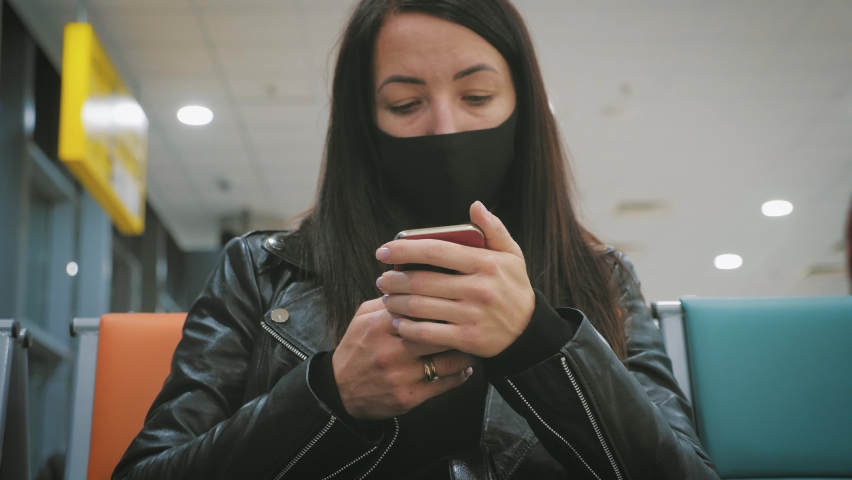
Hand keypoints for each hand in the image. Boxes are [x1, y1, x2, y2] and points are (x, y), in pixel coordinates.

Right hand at [332, 298, 476, 420]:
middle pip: (438, 332)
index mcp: (379, 325)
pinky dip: (460, 375)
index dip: (443, 302)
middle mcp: (391, 350)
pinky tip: (465, 368)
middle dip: (459, 326)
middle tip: (475, 320)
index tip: (459, 298)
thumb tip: (415, 279)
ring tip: (474, 344)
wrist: (340, 392)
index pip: (420, 307)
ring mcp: (400, 376)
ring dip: (465, 353)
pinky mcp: (408, 397)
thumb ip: (388, 300)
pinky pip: (444, 384)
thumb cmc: (356, 349)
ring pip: (446, 361)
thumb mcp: (362, 318)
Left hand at [376, 201, 535, 357]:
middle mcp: (478, 288)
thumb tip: (475, 206)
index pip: (435, 250)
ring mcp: (472, 315)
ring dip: (396, 303)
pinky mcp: (468, 339)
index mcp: (485, 263)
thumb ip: (493, 229)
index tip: (383, 251)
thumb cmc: (514, 288)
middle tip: (382, 280)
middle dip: (394, 280)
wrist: (529, 331)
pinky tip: (399, 323)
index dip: (404, 249)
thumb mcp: (512, 254)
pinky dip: (407, 328)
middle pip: (422, 281)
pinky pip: (427, 333)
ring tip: (387, 300)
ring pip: (420, 307)